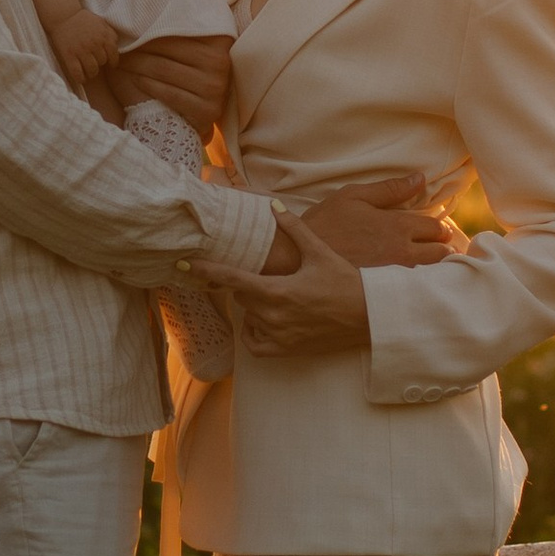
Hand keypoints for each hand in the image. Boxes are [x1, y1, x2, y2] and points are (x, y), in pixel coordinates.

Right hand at [47, 5, 120, 94]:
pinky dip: (81, 78)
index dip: (113, 61)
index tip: (111, 64)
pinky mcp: (69, 56)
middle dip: (100, 63)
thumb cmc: (83, 20)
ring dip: (92, 72)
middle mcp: (94, 44)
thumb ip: (110, 34)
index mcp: (103, 36)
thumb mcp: (101, 23)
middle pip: (102, 62)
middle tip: (95, 62)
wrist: (64, 16)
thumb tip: (115, 46)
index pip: (113, 55)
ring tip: (89, 71)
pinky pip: (77, 73)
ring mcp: (81, 51)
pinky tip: (81, 78)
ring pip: (92, 70)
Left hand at [112, 32, 232, 124]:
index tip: (128, 28)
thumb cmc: (193, 70)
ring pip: (163, 70)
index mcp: (219, 40)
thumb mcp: (193, 43)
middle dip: (137, 48)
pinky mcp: (207, 111)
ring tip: (120, 61)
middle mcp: (220, 62)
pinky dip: (148, 85)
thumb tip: (150, 2)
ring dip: (136, 65)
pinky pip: (169, 94)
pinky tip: (135, 79)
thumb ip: (180, 24)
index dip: (148, 28)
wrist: (205, 110)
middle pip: (166, 50)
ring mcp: (216, 88)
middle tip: (118, 46)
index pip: (176, 28)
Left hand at [212, 214, 372, 356]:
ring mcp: (279, 336)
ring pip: (248, 318)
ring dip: (254, 307)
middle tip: (267, 276)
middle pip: (241, 296)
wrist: (370, 316)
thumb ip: (293, 229)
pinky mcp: (287, 350)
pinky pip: (255, 344)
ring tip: (276, 296)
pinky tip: (266, 322)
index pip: (232, 278)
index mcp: (278, 290)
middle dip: (248, 285)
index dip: (205, 270)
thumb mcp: (319, 252)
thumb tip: (273, 205)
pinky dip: (255, 333)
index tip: (184, 265)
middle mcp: (273, 316)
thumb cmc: (346, 282)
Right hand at [293, 177, 461, 272]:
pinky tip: (408, 280)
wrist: (299, 256)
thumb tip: (419, 179)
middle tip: (435, 245)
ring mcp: (393, 275)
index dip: (440, 227)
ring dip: (433, 266)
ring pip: (430, 273)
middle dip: (442, 247)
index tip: (435, 228)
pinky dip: (417, 283)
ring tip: (425, 262)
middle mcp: (402, 253)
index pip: (437, 229)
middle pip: (441, 253)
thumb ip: (390, 189)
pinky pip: (411, 288)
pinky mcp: (382, 292)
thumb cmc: (325, 223)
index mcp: (398, 227)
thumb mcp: (354, 196)